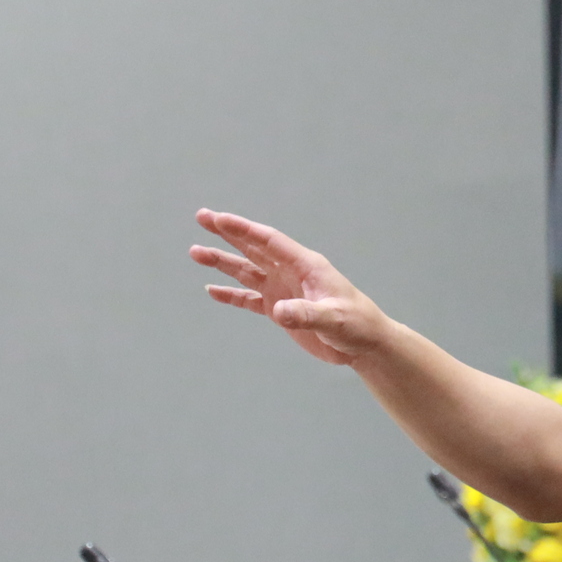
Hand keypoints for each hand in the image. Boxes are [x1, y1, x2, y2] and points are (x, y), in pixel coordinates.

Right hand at [190, 212, 389, 367]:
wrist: (364, 344)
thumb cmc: (356, 325)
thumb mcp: (333, 319)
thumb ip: (307, 314)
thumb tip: (278, 311)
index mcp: (305, 265)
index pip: (269, 242)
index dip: (243, 229)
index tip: (219, 219)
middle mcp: (291, 272)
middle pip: (253, 248)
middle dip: (227, 233)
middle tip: (202, 217)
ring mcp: (285, 290)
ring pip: (247, 270)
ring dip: (223, 262)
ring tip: (196, 253)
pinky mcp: (282, 310)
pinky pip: (250, 298)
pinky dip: (232, 294)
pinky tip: (213, 289)